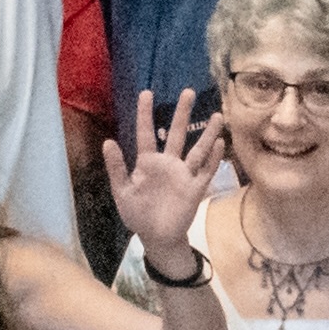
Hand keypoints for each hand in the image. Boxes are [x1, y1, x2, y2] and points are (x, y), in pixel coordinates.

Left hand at [100, 89, 217, 263]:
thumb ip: (116, 168)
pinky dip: (213, 158)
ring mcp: (183, 175)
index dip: (145, 114)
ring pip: (197, 150)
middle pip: (176, 133)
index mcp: (148, 163)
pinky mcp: (195, 189)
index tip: (146, 93)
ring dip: (207, 133)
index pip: (145, 133)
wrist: (156, 238)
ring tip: (217, 115)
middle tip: (188, 91)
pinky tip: (220, 143)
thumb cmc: (138, 214)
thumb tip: (108, 142)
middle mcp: (168, 164)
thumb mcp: (122, 192)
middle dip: (182, 113)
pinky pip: (206, 171)